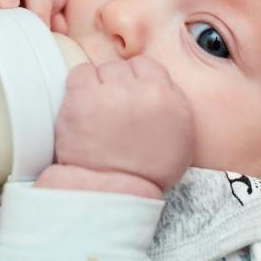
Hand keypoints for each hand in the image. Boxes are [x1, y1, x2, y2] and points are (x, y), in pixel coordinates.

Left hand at [37, 57, 194, 197]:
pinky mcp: (82, 97)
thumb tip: (158, 86)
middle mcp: (142, 91)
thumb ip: (173, 104)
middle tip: (112, 109)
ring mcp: (111, 92)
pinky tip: (82, 103)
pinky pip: (80, 72)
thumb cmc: (146, 172)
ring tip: (97, 111)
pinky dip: (80, 85)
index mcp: (168, 99)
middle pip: (124, 68)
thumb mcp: (181, 138)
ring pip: (103, 70)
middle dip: (118, 85)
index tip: (130, 97)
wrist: (113, 192)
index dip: (137, 81)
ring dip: (98, 86)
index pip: (148, 67)